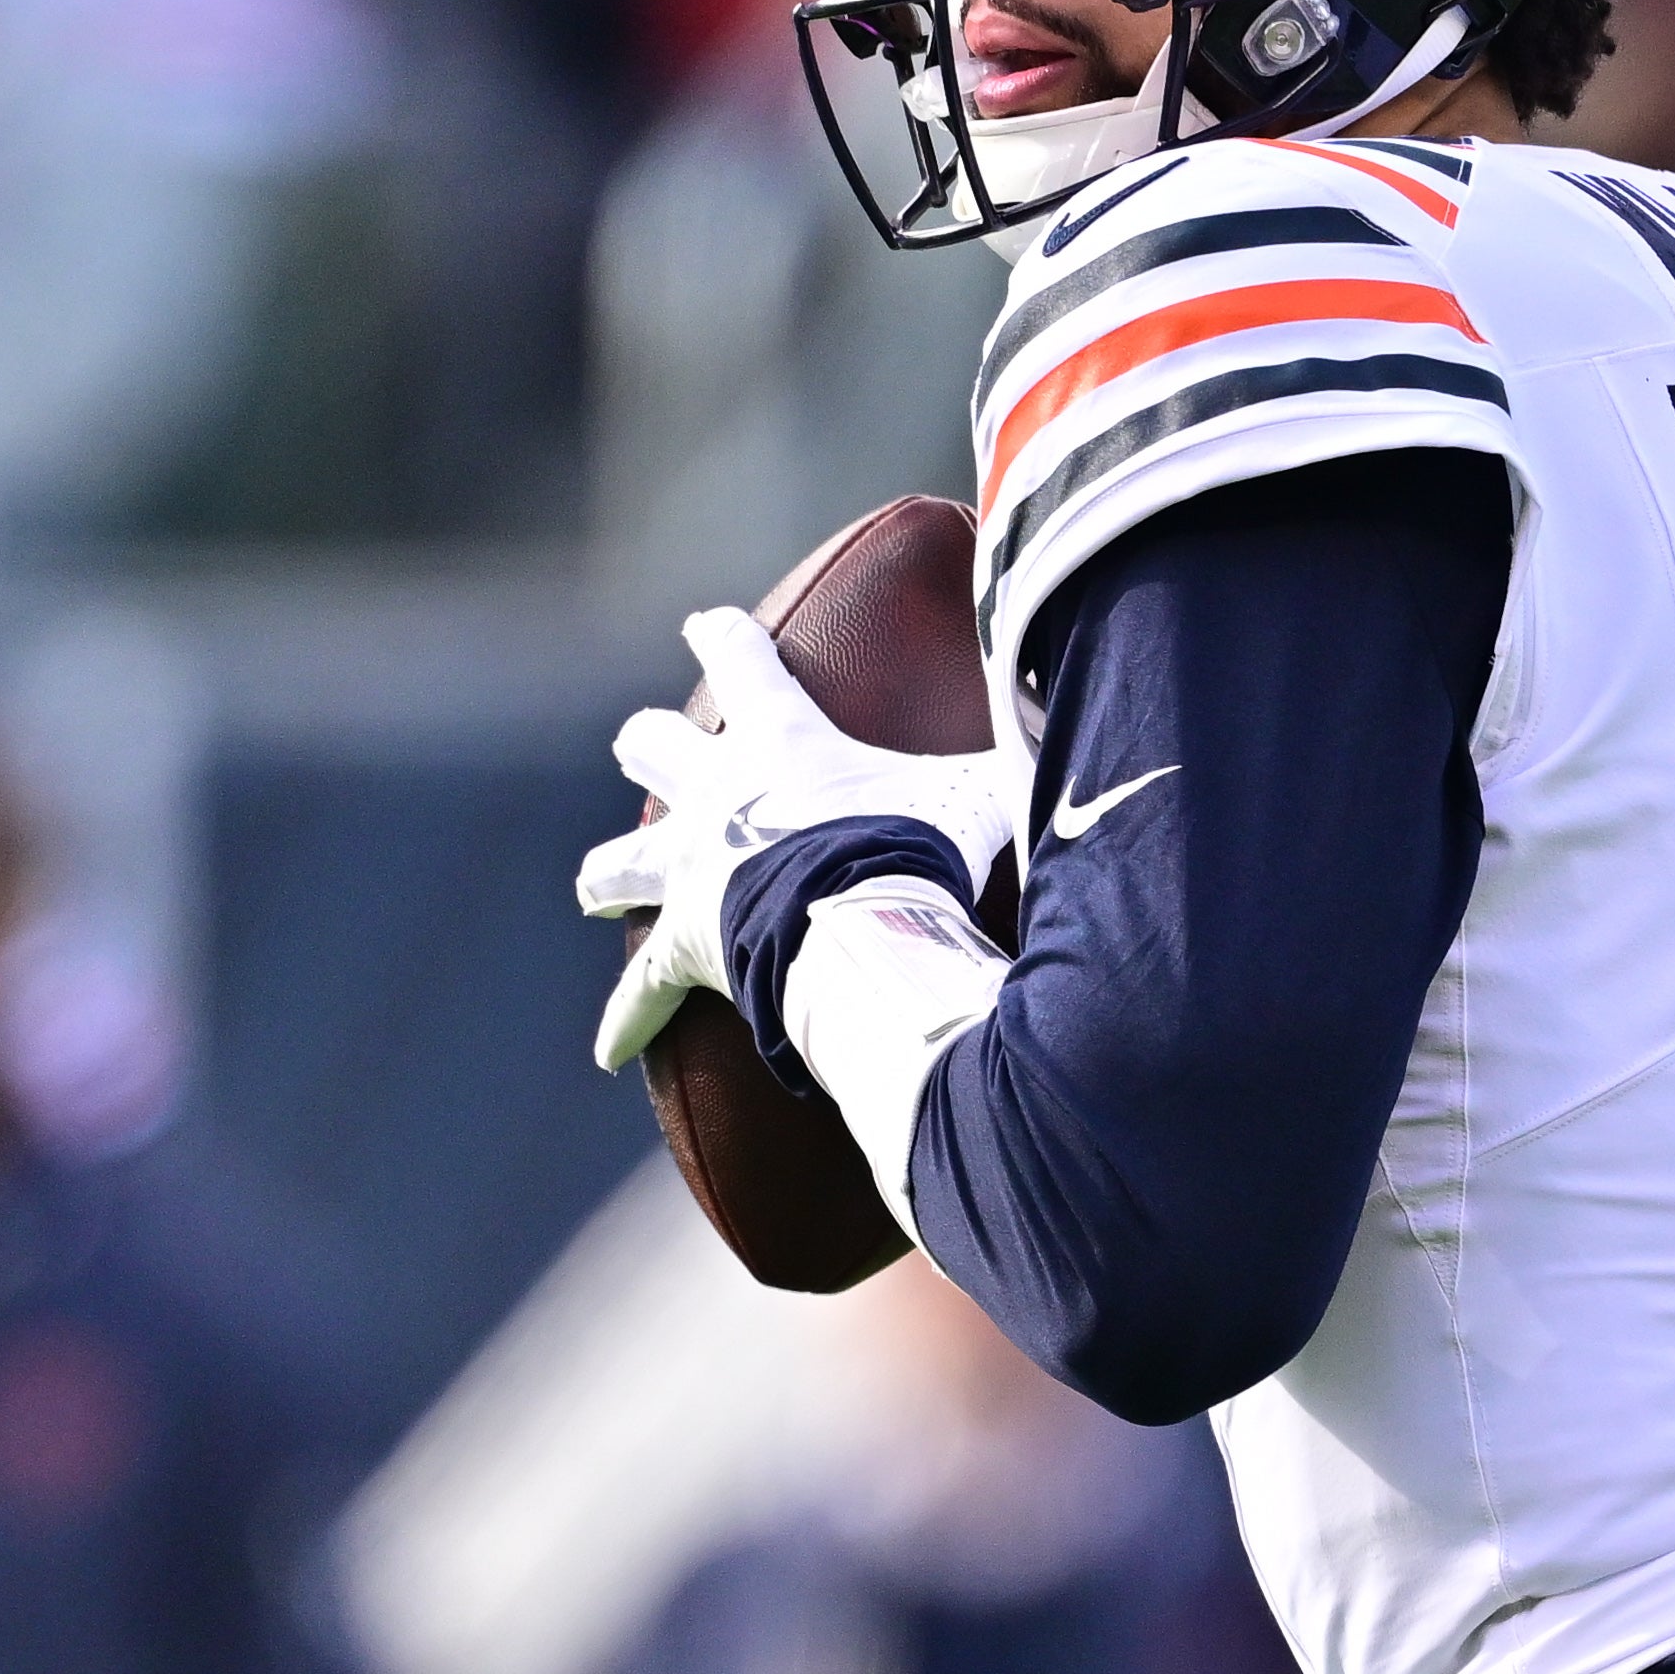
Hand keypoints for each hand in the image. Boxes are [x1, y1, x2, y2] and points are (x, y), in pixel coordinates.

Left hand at [576, 607, 1021, 1071]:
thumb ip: (1009, 752)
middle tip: (645, 743)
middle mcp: (715, 795)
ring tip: (596, 884)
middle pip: (656, 746)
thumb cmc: (915, 847)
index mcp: (778, 740)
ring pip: (620, 860)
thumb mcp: (973, 787)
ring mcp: (688, 869)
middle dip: (651, 745)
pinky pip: (641, 989)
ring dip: (610, 870)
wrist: (860, 920)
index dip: (723, 637)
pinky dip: (627, 1018)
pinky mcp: (681, 943)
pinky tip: (605, 1050)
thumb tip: (1078, 717)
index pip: (741, 662)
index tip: (705, 624)